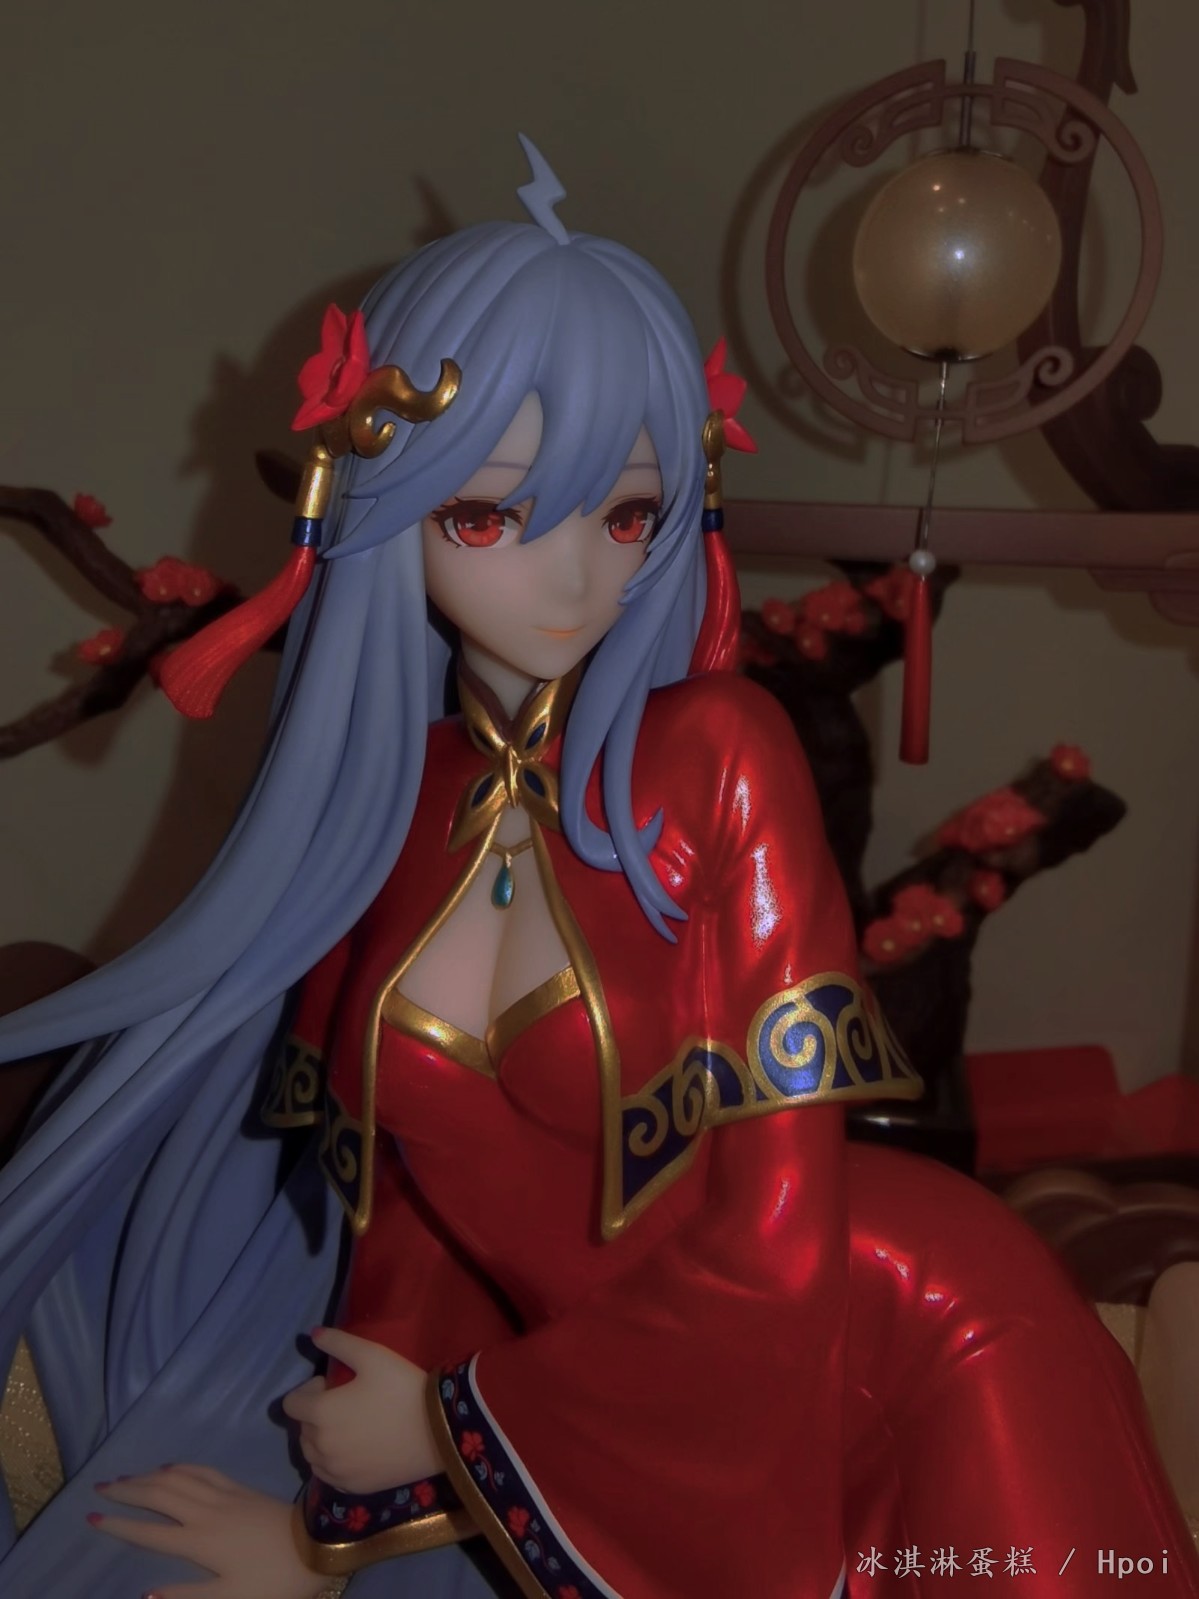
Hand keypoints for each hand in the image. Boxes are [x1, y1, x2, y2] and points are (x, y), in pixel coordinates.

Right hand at [90, 1465, 328, 1598]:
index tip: (92, 1518)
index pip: (149, 1532)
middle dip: (127, 1490)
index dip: (119, 1525)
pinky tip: (170, 1467)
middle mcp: (206, 1513)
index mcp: (199, 1542)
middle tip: (100, 1488)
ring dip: (149, 1476)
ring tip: (125, 1477)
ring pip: (178, 1478)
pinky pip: (204, 1471)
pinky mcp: (240, 1488)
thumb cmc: (273, 1581)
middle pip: (158, 1495)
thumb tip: (146, 1594)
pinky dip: (181, 1467)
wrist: (317, 1547)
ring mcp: (224, 1496)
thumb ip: (186, 1596)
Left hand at [282, 1326, 441, 1494]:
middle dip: (315, 1413)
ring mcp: (335, 1471)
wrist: (438, 1431)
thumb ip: (338, 1343)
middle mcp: (321, 1447)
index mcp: (320, 1413)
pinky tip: (357, 1448)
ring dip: (321, 1438)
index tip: (332, 1384)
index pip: (291, 1404)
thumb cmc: (403, 1389)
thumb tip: (313, 1334)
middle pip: (301, 1428)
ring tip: (349, 1426)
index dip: (308, 1389)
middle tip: (345, 1402)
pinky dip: (333, 1461)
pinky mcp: (352, 1488)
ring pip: (312, 1454)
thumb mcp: (373, 1355)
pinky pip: (328, 1474)